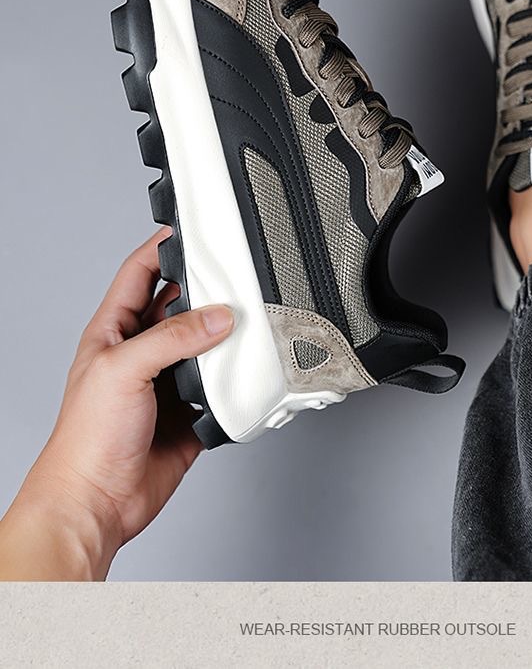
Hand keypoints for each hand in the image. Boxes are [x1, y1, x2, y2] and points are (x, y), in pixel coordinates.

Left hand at [0, 229, 233, 579]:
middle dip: (207, 292)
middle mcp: (141, 353)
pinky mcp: (188, 415)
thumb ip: (174, 337)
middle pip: (181, 307)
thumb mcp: (125, 369)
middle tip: (234, 280)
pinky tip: (243, 377)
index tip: (190, 227)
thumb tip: (218, 316)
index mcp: (114, 331)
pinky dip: (235, 384)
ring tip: (246, 327)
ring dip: (225, 340)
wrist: (96, 502)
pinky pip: (220, 390)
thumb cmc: (85, 439)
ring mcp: (165, 384)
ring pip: (205, 347)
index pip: (141, 273)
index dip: (162, 246)